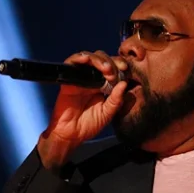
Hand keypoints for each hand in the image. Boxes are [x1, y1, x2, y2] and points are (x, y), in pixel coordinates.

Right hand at [38, 51, 128, 168]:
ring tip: (105, 69)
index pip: (113, 68)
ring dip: (98, 60)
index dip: (119, 65)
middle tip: (113, 73)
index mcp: (104, 85)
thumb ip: (116, 100)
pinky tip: (85, 59)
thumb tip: (124, 84)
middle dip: (110, 62)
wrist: (71, 135)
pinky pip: (71, 63)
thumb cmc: (89, 126)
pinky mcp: (68, 80)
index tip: (125, 69)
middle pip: (102, 59)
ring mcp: (81, 78)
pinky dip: (78, 58)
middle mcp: (93, 79)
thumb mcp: (107, 114)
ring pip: (89, 58)